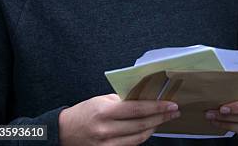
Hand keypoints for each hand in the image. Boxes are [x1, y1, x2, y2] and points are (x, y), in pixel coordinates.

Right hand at [59, 94, 179, 145]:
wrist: (64, 132)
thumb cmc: (85, 112)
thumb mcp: (102, 99)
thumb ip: (123, 99)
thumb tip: (146, 96)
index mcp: (104, 111)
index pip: (137, 109)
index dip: (157, 107)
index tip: (171, 104)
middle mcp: (105, 129)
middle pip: (141, 125)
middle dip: (161, 117)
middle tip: (174, 111)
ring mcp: (106, 144)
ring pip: (139, 137)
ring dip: (154, 127)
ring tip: (164, 119)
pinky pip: (131, 145)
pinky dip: (142, 136)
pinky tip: (149, 128)